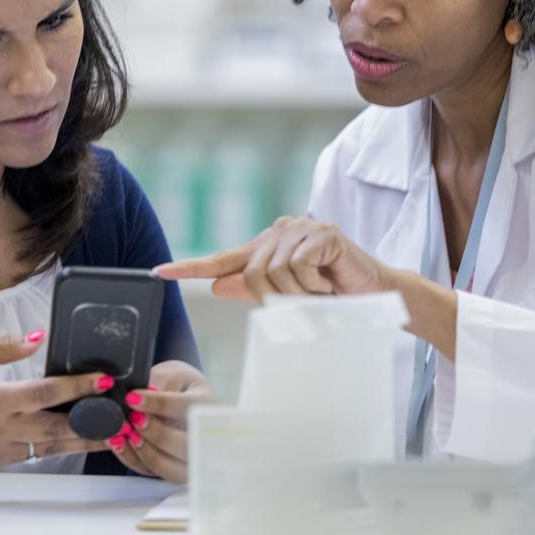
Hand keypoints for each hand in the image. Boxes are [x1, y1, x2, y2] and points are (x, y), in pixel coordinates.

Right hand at [0, 332, 113, 465]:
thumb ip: (3, 345)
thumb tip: (37, 337)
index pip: (44, 393)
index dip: (77, 387)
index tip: (103, 381)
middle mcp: (2, 428)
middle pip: (58, 428)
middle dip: (93, 422)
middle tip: (122, 414)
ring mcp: (3, 448)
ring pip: (52, 447)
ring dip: (85, 441)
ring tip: (116, 432)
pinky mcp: (1, 460)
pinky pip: (38, 454)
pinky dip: (62, 447)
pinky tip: (82, 439)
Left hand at [107, 360, 214, 483]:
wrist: (185, 397)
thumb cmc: (179, 384)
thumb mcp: (174, 373)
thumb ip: (161, 382)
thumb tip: (144, 395)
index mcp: (208, 406)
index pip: (186, 408)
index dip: (158, 404)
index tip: (132, 398)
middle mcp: (206, 437)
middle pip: (184, 445)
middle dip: (154, 432)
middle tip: (132, 418)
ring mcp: (191, 458)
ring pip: (168, 466)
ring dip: (143, 449)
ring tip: (125, 432)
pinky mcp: (173, 470)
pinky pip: (152, 472)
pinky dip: (133, 458)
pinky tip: (121, 442)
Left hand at [154, 216, 394, 301]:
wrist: (375, 294)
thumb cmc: (333, 295)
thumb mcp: (290, 296)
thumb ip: (255, 289)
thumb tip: (218, 286)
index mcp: (267, 247)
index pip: (222, 259)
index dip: (191, 267)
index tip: (159, 273)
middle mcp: (280, 232)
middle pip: (252, 273)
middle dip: (274, 299)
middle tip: (303, 305)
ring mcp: (301, 229)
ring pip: (274, 272)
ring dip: (298, 294)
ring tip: (320, 294)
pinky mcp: (321, 233)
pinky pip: (298, 266)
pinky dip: (312, 285)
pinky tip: (328, 284)